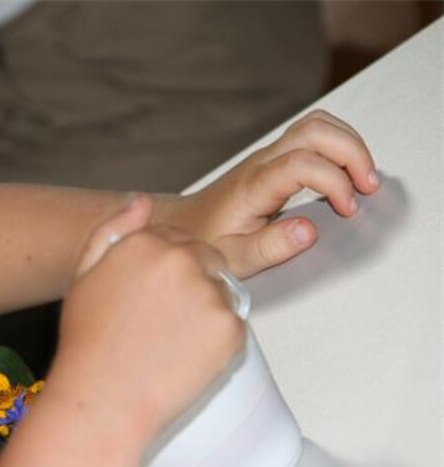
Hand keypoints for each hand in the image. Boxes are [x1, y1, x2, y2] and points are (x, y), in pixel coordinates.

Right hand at [45, 194, 245, 446]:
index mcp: (145, 242)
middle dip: (192, 287)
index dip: (166, 272)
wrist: (102, 402)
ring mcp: (209, 293)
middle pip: (208, 260)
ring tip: (168, 345)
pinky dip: (216, 343)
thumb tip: (139, 200)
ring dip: (205, 313)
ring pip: (222, 292)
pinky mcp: (231, 328)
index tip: (151, 302)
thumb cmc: (88, 343)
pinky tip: (183, 359)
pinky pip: (234, 326)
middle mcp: (180, 259)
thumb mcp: (84, 276)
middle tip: (162, 327)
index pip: (178, 240)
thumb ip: (113, 230)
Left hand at [154, 110, 379, 277]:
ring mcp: (268, 155)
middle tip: (367, 186)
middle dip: (352, 152)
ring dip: (349, 144)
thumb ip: (272, 247)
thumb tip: (309, 230)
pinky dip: (339, 145)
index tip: (347, 209)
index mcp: (253, 186)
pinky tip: (347, 172)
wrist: (183, 225)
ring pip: (316, 124)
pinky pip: (312, 134)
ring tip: (362, 179)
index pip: (302, 164)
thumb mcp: (235, 257)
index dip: (334, 181)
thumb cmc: (207, 242)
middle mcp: (261, 163)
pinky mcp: (274, 157)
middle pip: (315, 130)